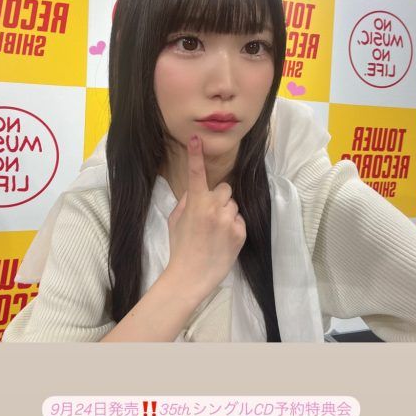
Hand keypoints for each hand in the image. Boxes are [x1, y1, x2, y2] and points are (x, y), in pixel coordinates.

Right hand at [166, 134, 246, 304]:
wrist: (191, 276)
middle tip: (210, 216)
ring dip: (227, 213)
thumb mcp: (175, 221)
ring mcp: (229, 220)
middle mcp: (214, 207)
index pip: (196, 174)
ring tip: (216, 232)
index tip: (196, 139)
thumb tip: (196, 192)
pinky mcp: (241, 232)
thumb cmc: (180, 248)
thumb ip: (186, 202)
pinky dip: (233, 227)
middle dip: (219, 198)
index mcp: (195, 203)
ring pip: (233, 205)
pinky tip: (223, 240)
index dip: (195, 155)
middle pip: (225, 189)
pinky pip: (240, 220)